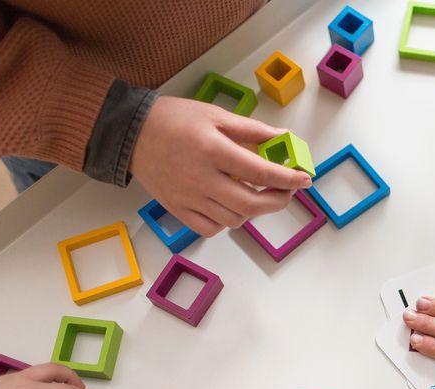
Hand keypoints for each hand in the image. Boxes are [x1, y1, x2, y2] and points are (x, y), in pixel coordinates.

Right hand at [131, 96, 312, 236]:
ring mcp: (188, 197)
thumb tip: (284, 139)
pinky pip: (210, 228)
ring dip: (254, 210)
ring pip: (234, 219)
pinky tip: (230, 206)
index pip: (261, 172)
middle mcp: (201, 178)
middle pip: (251, 204)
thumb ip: (252, 130)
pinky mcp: (177, 209)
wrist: (130, 132)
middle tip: (287, 191)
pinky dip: (227, 222)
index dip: (288, 178)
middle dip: (278, 200)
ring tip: (257, 193)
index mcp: (213, 150)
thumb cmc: (174, 119)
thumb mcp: (216, 115)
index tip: (305, 179)